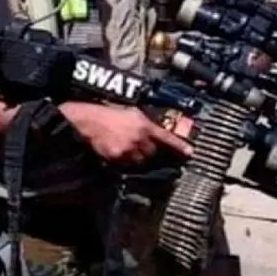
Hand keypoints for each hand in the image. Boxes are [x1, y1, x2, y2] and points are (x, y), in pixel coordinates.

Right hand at [59, 103, 192, 164]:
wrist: (87, 119)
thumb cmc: (106, 112)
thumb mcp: (131, 111)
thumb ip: (145, 122)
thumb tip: (154, 130)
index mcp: (144, 124)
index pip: (167, 137)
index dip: (179, 146)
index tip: (189, 153)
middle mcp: (138, 138)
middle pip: (153, 152)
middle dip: (149, 149)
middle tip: (140, 143)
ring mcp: (127, 150)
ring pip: (140, 160)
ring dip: (138, 156)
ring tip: (128, 146)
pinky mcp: (116, 158)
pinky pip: (126, 164)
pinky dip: (124, 159)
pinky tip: (118, 150)